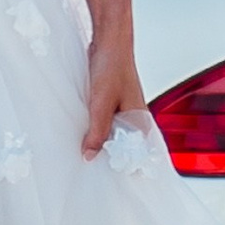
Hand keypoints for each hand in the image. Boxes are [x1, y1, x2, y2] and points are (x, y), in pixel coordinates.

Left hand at [79, 28, 147, 161]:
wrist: (108, 41)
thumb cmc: (113, 66)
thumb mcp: (101, 103)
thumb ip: (97, 131)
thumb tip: (90, 155)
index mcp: (141, 120)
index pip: (141, 153)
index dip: (131, 168)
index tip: (118, 183)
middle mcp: (134, 117)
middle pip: (125, 147)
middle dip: (112, 159)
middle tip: (96, 172)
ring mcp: (123, 110)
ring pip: (113, 135)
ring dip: (102, 143)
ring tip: (87, 157)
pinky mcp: (111, 103)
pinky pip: (104, 123)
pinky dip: (95, 130)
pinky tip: (83, 135)